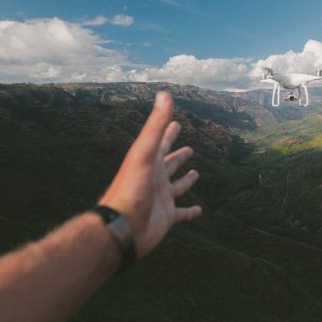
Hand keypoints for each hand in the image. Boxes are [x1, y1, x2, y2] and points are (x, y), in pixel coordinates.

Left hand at [99, 91, 200, 257]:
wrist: (122, 227)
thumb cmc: (131, 188)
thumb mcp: (144, 153)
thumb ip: (156, 125)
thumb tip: (164, 93)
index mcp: (149, 161)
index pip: (161, 141)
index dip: (168, 130)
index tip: (176, 121)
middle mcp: (155, 178)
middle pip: (169, 163)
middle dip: (178, 154)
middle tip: (189, 147)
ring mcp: (161, 198)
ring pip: (176, 186)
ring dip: (185, 180)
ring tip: (196, 173)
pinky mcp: (167, 217)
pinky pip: (182, 213)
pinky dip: (191, 212)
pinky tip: (200, 211)